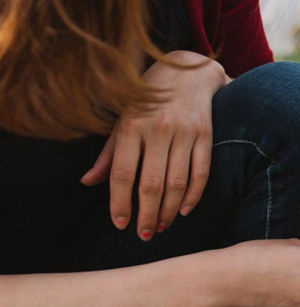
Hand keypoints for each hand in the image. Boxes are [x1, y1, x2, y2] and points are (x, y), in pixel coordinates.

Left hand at [82, 51, 228, 239]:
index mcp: (131, 127)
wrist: (187, 71)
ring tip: (163, 225)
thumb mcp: (122, 120)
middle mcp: (157, 130)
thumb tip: (88, 183)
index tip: (120, 223)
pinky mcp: (205, 134)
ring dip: (170, 210)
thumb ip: (108, 154)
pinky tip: (186, 209)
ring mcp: (184, 132)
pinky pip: (201, 171)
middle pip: (152, 184)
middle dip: (148, 214)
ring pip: (177, 182)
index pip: (123, 174)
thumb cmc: (148, 99)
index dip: (120, 203)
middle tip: (144, 234)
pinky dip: (194, 194)